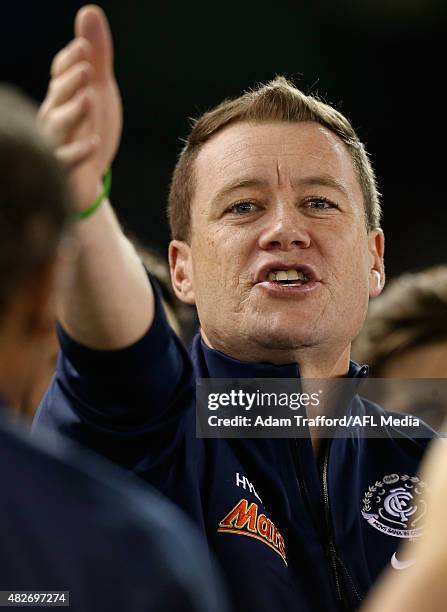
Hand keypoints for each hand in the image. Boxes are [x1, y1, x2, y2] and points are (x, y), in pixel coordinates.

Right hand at [38, 5, 121, 209]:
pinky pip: (65, 161)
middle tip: (88, 70)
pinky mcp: (65, 170)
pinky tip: (94, 143)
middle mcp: (54, 117)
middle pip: (57, 97)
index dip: (70, 60)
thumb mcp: (98, 90)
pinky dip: (77, 152)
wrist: (89, 176)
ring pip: (56, 126)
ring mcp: (57, 143)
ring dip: (72, 112)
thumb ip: (96, 57)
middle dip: (71, 82)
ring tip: (90, 100)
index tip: (86, 48)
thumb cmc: (90, 129)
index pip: (61, 74)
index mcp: (61, 96)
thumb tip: (90, 11)